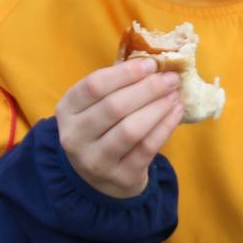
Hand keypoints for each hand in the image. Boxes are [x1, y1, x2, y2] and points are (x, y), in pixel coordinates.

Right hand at [56, 59, 182, 198]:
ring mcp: (96, 161)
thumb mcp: (94, 107)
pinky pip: (147, 148)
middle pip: (114, 107)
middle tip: (170, 78)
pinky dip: (165, 127)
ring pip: (131, 129)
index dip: (125, 73)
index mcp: (66, 111)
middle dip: (147, 89)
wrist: (96, 180)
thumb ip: (116, 86)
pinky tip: (176, 112)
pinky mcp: (120, 177)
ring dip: (158, 108)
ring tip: (174, 95)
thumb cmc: (100, 130)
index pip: (94, 86)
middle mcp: (75, 137)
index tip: (151, 64)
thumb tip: (153, 63)